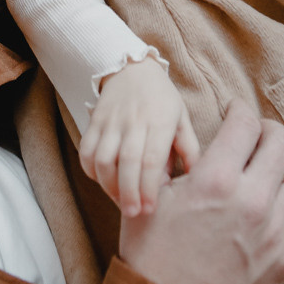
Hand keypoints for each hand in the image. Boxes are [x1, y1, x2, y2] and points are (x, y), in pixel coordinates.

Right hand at [79, 57, 199, 216]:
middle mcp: (134, 121)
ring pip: (102, 158)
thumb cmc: (162, 99)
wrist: (131, 69)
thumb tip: (198, 180)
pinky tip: (103, 182)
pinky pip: (86, 151)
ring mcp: (111, 121)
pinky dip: (91, 171)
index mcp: (160, 121)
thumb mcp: (183, 119)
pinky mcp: (94, 122)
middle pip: (127, 162)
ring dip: (109, 185)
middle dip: (129, 192)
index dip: (149, 187)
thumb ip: (190, 149)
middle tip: (134, 215)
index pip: (152, 159)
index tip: (150, 209)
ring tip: (120, 202)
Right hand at [120, 100, 283, 283]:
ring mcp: (275, 228)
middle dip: (268, 131)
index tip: (235, 113)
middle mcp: (251, 198)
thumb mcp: (150, 198)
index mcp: (214, 178)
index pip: (245, 123)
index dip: (240, 110)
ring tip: (273, 167)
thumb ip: (172, 163)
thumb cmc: (152, 255)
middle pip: (281, 141)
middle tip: (256, 136)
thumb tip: (187, 140)